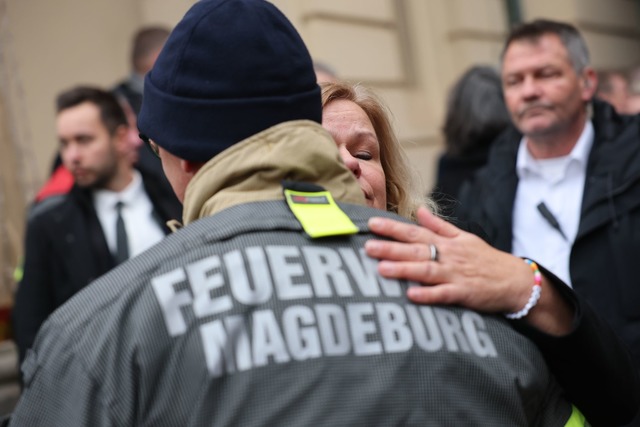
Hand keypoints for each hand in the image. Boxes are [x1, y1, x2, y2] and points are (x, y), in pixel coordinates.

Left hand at [365, 207, 572, 333]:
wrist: (516, 281)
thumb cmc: (486, 259)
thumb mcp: (464, 237)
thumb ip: (439, 226)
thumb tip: (418, 211)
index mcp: (446, 242)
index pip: (415, 231)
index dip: (392, 227)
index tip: (371, 223)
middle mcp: (448, 256)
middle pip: (416, 249)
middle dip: (391, 248)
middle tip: (368, 247)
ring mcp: (456, 275)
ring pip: (426, 270)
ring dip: (404, 269)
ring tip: (381, 269)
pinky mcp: (465, 294)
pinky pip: (444, 294)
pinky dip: (428, 294)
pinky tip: (411, 295)